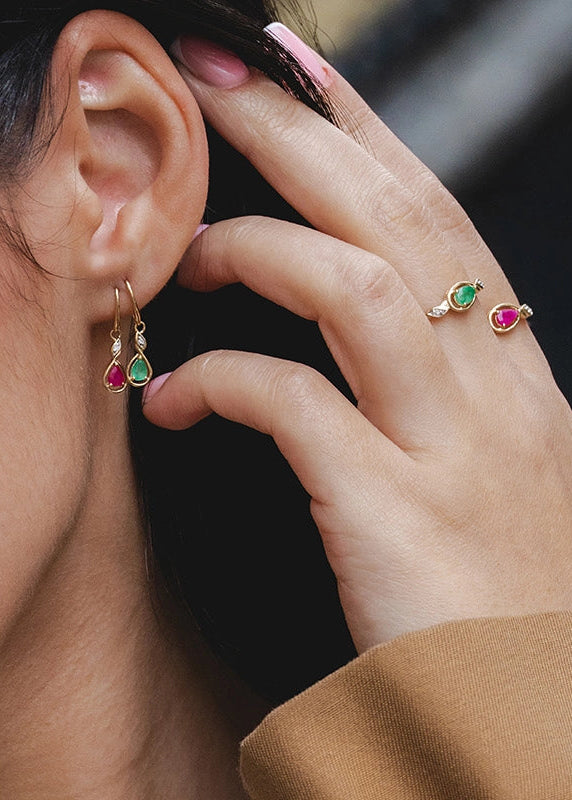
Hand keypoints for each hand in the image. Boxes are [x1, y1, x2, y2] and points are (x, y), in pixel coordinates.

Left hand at [143, 31, 571, 652]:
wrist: (532, 710)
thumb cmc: (499, 585)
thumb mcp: (488, 459)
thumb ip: (439, 380)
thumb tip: (368, 304)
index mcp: (509, 373)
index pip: (437, 215)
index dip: (366, 132)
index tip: (297, 71)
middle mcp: (492, 392)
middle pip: (397, 219)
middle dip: (301, 137)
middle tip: (219, 83)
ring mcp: (450, 451)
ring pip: (357, 289)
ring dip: (258, 253)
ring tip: (188, 257)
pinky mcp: (395, 515)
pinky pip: (295, 408)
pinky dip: (221, 382)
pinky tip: (173, 400)